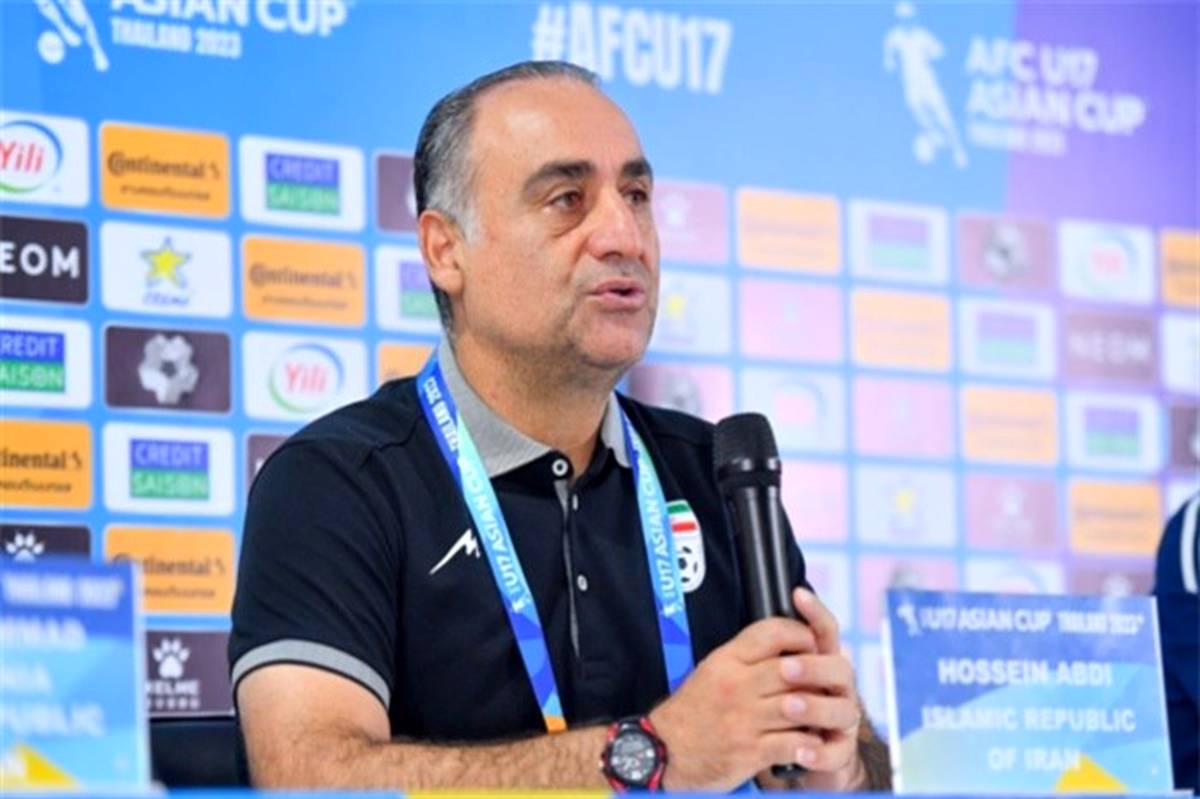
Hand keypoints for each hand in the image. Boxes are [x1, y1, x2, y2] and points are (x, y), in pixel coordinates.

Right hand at [648, 612, 828, 791]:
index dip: (800, 634)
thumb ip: (745, 656)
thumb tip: (786, 643)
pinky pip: (793, 743)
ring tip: (826, 711)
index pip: (771, 632)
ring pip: (799, 705)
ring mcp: (744, 719)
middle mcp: (736, 685)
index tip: (813, 643)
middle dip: (817, 674)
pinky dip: (809, 744)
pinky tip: (812, 742)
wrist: (664, 751)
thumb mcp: (712, 670)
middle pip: (792, 668)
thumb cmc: (693, 710)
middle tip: (828, 680)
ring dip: (819, 710)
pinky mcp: (750, 751)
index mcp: (726, 660)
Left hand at [768, 587, 867, 791]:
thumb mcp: (770, 679)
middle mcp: (836, 689)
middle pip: (839, 668)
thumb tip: (756, 623)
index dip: (815, 612)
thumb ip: (769, 654)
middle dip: (813, 666)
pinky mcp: (838, 752)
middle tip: (786, 668)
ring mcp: (841, 720)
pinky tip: (801, 751)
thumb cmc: (780, 711)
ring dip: (815, 706)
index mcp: (819, 663)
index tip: (798, 595)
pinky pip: (836, 752)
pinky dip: (819, 752)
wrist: (795, 759)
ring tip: (788, 706)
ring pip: (843, 709)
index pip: (824, 631)